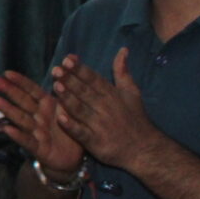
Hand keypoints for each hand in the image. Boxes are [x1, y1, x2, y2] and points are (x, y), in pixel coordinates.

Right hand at [0, 69, 84, 176]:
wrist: (75, 157)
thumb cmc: (71, 129)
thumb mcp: (72, 109)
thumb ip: (66, 94)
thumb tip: (62, 73)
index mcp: (48, 105)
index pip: (32, 90)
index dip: (20, 82)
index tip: (7, 73)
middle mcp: (39, 117)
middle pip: (23, 101)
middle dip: (8, 90)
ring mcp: (37, 132)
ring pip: (22, 119)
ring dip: (9, 110)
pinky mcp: (39, 149)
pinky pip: (28, 141)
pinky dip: (18, 136)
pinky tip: (7, 129)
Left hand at [50, 51, 158, 168]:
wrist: (144, 148)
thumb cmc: (135, 118)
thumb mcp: (132, 92)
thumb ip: (122, 72)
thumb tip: (123, 49)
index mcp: (112, 95)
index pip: (93, 79)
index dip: (80, 69)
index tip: (67, 59)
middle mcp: (105, 108)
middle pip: (85, 92)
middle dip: (70, 80)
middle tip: (56, 69)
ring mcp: (100, 125)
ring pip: (80, 110)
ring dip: (68, 98)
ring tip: (55, 86)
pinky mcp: (96, 142)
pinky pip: (81, 133)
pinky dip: (71, 126)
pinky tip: (60, 118)